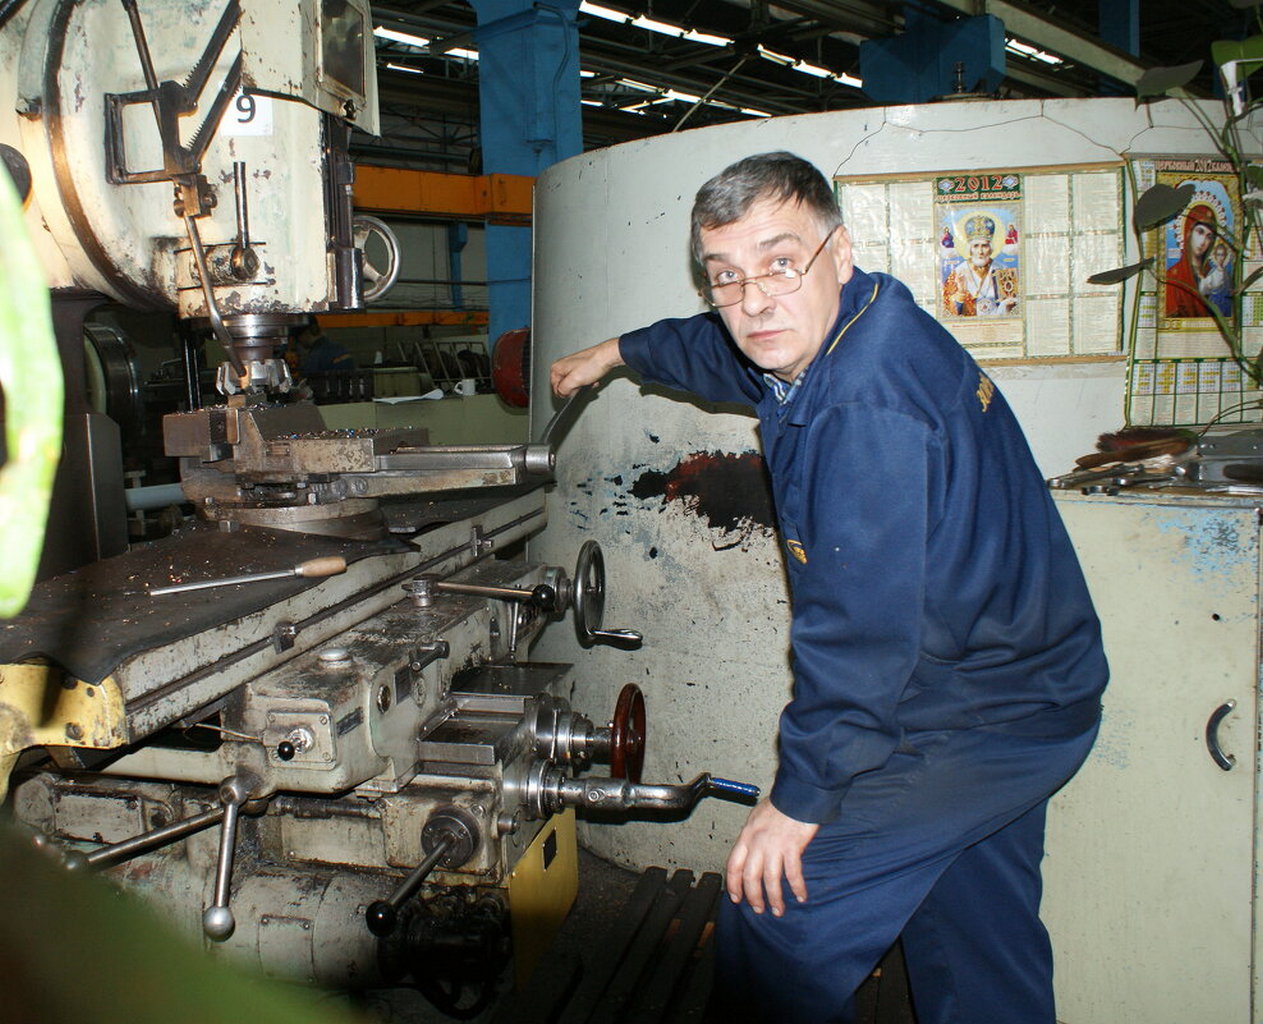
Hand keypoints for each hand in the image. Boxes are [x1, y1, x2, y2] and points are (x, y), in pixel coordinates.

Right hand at [550, 338, 623, 396]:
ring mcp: (572, 367)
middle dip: (576, 389)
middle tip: (583, 385)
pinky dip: (588, 383)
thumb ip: (563, 389)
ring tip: (590, 381)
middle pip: (566, 387)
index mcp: (556, 368)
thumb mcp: (574, 380)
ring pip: (575, 385)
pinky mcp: (581, 368)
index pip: (556, 389)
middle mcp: (563, 367)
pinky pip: (582, 381)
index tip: (574, 390)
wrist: (606, 357)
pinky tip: (593, 380)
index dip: (566, 393)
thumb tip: (562, 394)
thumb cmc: (593, 363)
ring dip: (584, 386)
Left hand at [725, 799, 818, 916]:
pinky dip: (797, 888)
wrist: (797, 794)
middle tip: (759, 909)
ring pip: (770, 880)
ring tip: (778, 910)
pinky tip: (800, 896)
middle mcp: (757, 843)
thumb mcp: (757, 816)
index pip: (734, 865)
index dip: (734, 884)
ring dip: (774, 899)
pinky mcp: (792, 847)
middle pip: (750, 877)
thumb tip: (751, 848)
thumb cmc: (780, 803)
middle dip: (754, 897)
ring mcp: (774, 846)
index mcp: (747, 835)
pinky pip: (793, 874)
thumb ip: (753, 835)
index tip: (736, 897)